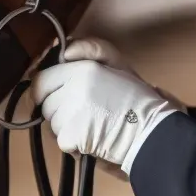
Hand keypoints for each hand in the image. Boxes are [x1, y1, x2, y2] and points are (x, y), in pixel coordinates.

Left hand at [31, 48, 182, 175]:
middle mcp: (74, 88)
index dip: (47, 90)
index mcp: (83, 69)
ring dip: (67, 128)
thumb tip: (64, 50)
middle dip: (60, 110)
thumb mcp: (117, 64)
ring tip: (91, 126)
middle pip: (47, 103)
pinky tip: (92, 141)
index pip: (43, 80)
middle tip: (85, 112)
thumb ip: (91, 50)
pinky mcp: (72, 136)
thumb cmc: (137, 99)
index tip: (60, 98)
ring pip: (53, 123)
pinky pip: (61, 141)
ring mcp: (71, 113)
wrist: (152, 132)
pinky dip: (74, 146)